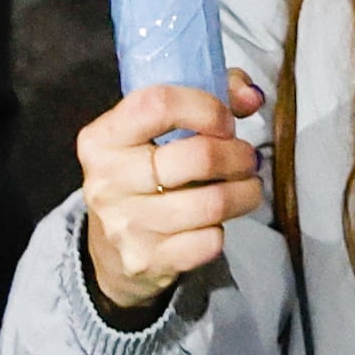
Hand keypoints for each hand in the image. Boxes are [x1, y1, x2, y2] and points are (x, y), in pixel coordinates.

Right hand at [74, 73, 266, 317]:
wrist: (110, 246)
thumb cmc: (143, 171)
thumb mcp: (157, 127)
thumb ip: (210, 94)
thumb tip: (252, 96)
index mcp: (102, 138)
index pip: (158, 105)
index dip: (206, 107)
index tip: (225, 121)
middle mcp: (108, 182)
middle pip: (197, 157)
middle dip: (238, 154)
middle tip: (247, 157)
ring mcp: (125, 226)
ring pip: (211, 203)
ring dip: (244, 192)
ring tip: (249, 186)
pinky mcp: (147, 261)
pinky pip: (208, 242)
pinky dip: (223, 229)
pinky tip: (218, 220)